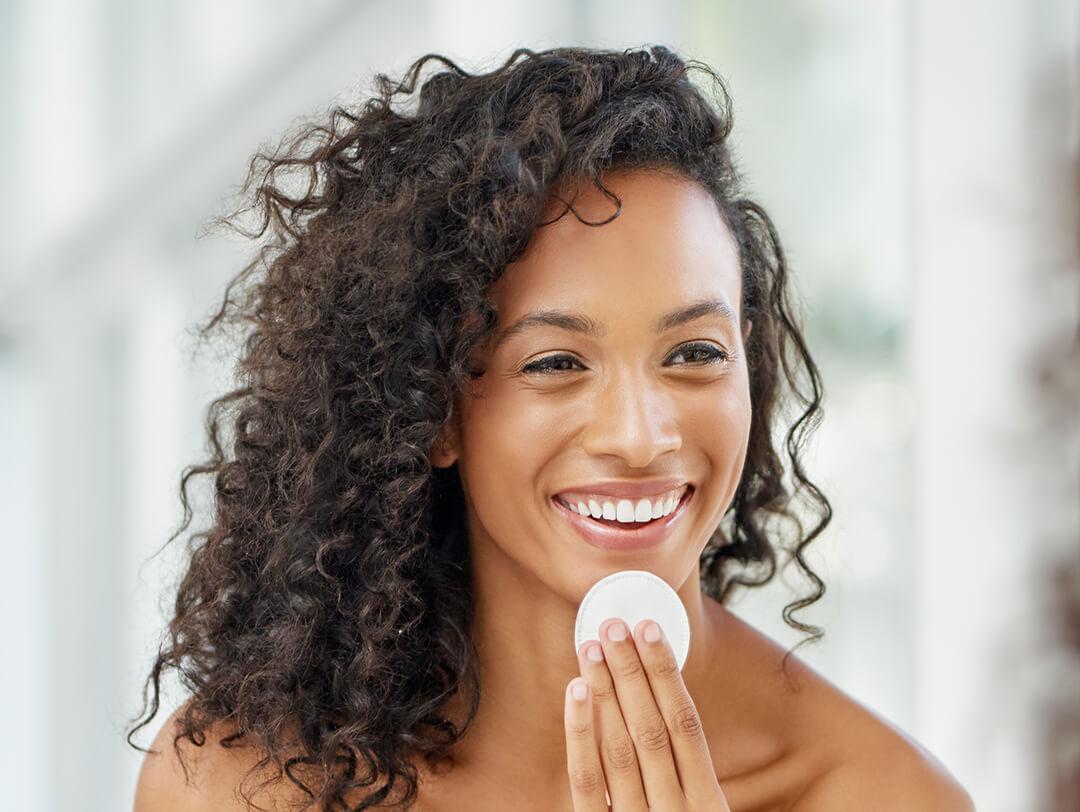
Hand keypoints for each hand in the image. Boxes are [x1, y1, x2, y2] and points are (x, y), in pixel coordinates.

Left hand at [564, 617, 730, 810]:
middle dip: (631, 671)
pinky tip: (576, 692)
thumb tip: (659, 696)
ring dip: (605, 690)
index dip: (666, 672)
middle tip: (613, 626)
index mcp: (707, 801)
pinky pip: (586, 781)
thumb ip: (684, 772)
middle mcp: (675, 811)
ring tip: (592, 647)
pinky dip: (581, 733)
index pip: (686, 724)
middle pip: (651, 728)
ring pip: (619, 747)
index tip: (648, 629)